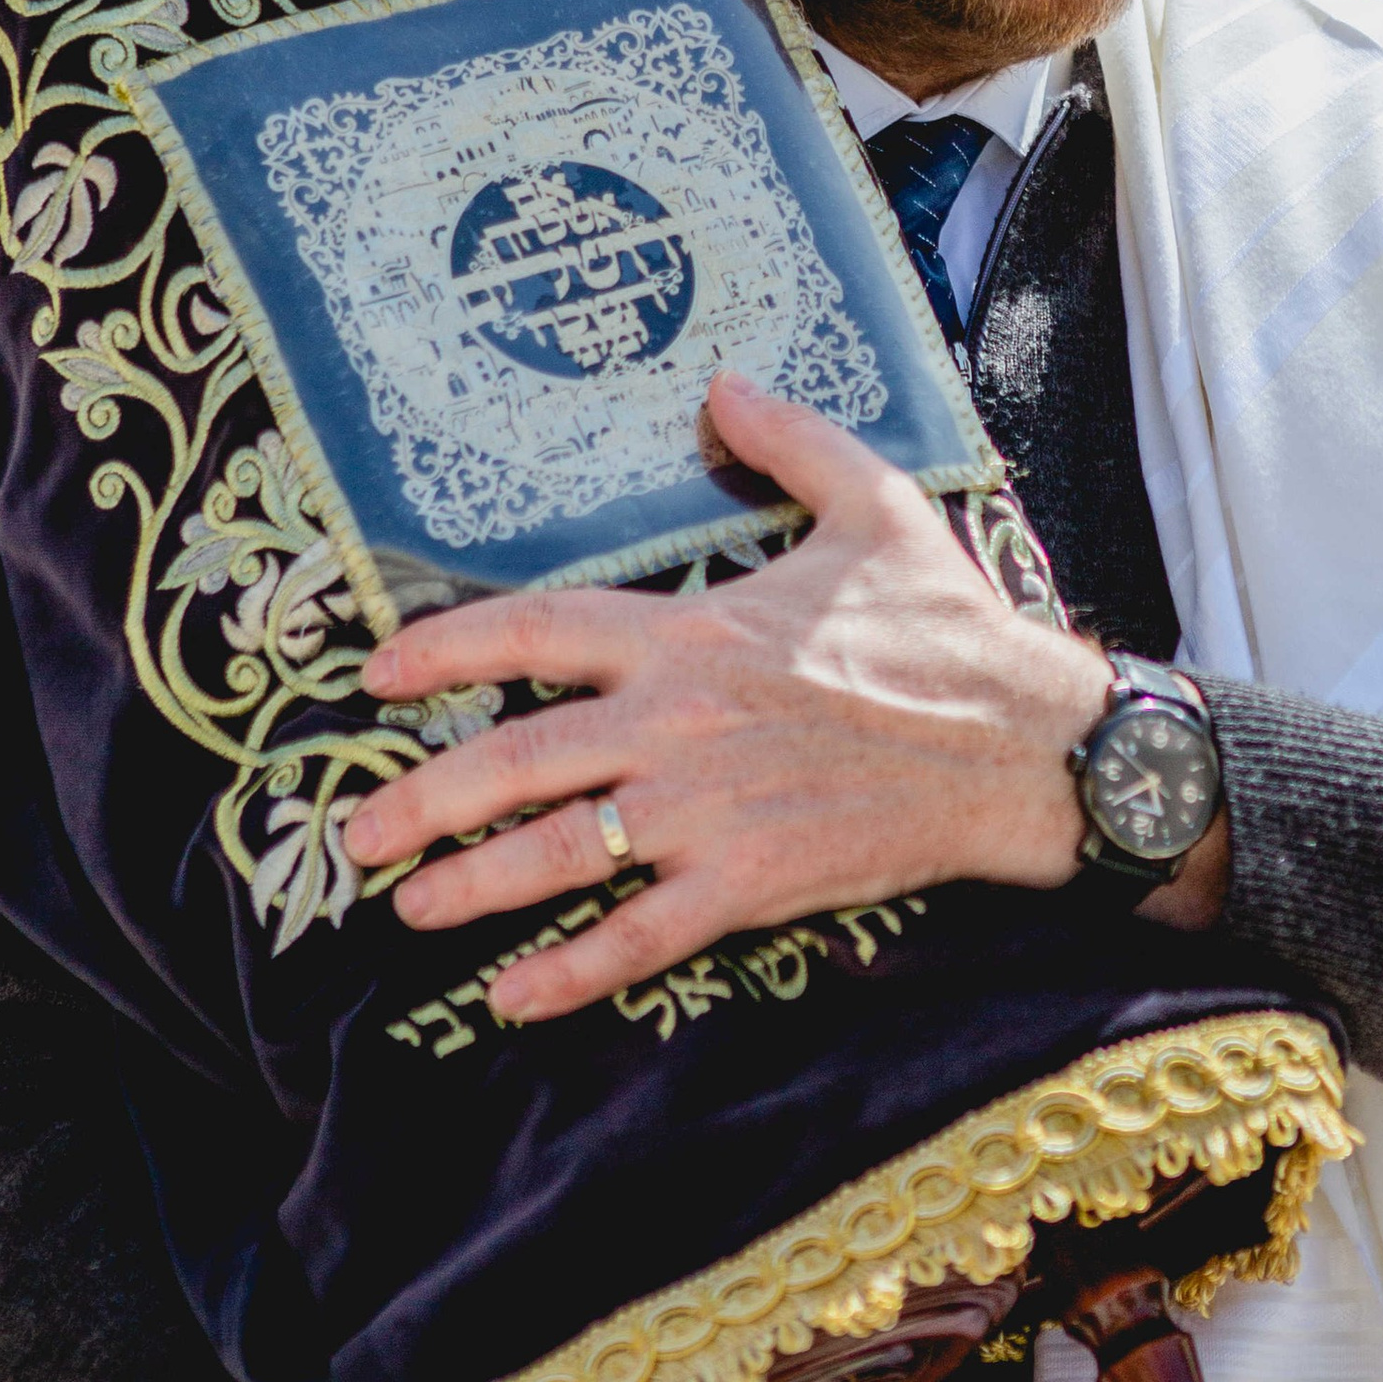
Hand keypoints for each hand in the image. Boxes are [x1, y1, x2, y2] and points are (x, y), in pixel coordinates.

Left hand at [344, 374, 1112, 1023]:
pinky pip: (638, 937)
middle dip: (425, 799)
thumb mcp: (874, 503)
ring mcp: (708, 808)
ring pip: (559, 853)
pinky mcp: (750, 882)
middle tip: (356, 833)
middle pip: (518, 758)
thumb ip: (788, 441)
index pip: (538, 631)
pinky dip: (568, 971)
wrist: (1026, 743)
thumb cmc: (949, 626)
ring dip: (472, 887)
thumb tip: (722, 384)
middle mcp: (680, 719)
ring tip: (410, 908)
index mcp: (693, 631)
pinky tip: (511, 998)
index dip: (447, 649)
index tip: (378, 672)